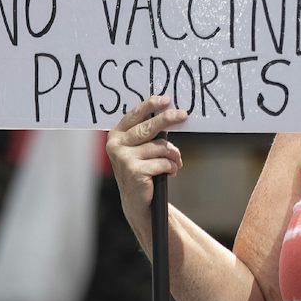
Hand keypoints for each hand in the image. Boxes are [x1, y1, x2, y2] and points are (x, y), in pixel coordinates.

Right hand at [107, 98, 188, 255]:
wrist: (137, 200)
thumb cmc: (141, 169)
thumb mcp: (139, 148)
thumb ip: (147, 132)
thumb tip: (169, 112)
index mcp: (116, 135)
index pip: (134, 115)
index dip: (150, 105)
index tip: (166, 99)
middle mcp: (116, 145)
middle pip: (148, 127)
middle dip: (168, 119)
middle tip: (183, 115)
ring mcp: (124, 158)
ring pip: (160, 146)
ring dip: (174, 154)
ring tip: (175, 162)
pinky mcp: (135, 171)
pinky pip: (163, 161)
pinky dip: (172, 166)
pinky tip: (171, 172)